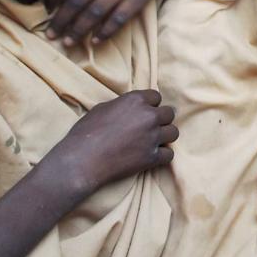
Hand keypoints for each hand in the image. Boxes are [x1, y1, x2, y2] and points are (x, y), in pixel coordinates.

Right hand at [47, 90, 177, 195]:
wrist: (82, 160)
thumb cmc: (86, 132)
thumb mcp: (102, 108)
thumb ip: (121, 105)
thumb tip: (129, 109)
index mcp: (136, 100)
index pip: (156, 96)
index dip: (150, 105)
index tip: (144, 112)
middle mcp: (149, 116)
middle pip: (169, 114)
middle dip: (161, 119)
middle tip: (150, 127)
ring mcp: (153, 137)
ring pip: (173, 133)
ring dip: (164, 136)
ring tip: (152, 141)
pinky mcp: (152, 157)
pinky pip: (169, 154)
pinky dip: (162, 156)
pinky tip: (151, 156)